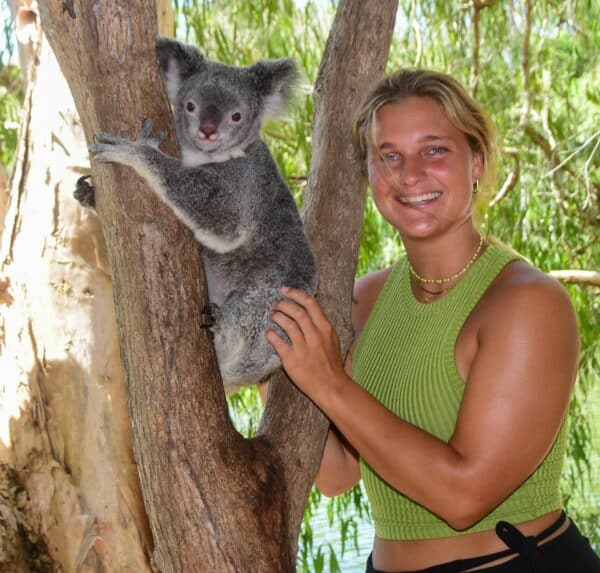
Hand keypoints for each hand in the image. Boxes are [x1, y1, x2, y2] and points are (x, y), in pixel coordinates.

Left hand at [266, 287, 346, 402]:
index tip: (285, 290)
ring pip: (287, 324)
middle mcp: (315, 335)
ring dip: (277, 317)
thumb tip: (307, 311)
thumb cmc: (331, 363)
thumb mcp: (332, 339)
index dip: (296, 294)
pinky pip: (278, 343)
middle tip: (276, 304)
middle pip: (297, 312)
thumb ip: (321, 325)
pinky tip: (268, 333)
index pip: (310, 304)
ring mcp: (304, 347)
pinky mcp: (292, 360)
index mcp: (326, 328)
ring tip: (272, 315)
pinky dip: (271, 335)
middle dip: (283, 304)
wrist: (331, 386)